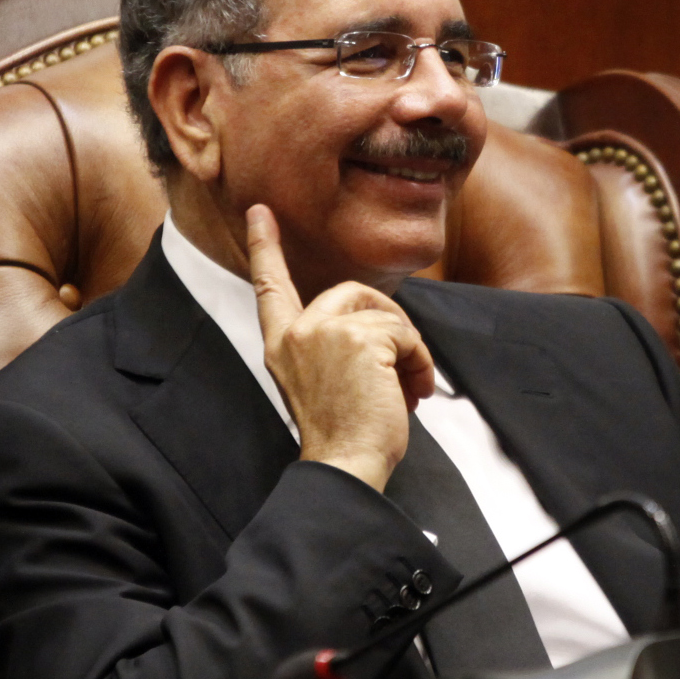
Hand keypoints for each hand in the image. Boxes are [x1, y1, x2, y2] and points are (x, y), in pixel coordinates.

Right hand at [246, 204, 434, 489]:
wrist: (345, 466)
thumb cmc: (344, 434)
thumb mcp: (326, 381)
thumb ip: (337, 345)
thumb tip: (382, 327)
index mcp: (281, 345)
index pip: (270, 288)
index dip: (265, 248)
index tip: (260, 212)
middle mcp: (296, 333)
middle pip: (352, 291)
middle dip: (388, 317)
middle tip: (406, 360)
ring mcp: (324, 332)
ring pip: (386, 315)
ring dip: (409, 351)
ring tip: (409, 387)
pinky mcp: (358, 338)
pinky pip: (406, 333)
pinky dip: (419, 361)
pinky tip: (412, 391)